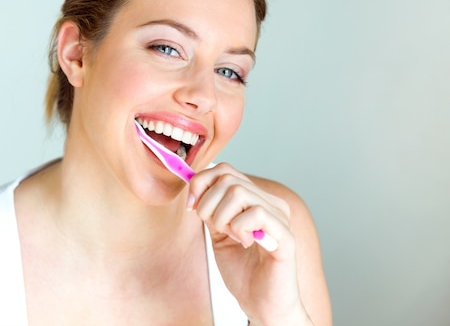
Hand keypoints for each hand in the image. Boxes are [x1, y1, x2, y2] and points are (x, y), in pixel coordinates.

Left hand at [187, 163, 312, 325]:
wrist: (262, 305)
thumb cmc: (243, 272)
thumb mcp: (218, 233)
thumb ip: (211, 209)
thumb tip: (194, 187)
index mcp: (257, 200)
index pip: (225, 170)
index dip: (201, 183)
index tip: (191, 207)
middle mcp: (271, 203)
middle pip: (229, 179)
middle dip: (207, 203)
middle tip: (213, 228)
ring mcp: (280, 218)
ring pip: (239, 193)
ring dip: (221, 217)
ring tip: (230, 236)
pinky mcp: (285, 236)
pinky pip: (255, 214)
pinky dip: (238, 228)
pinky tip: (244, 243)